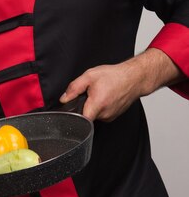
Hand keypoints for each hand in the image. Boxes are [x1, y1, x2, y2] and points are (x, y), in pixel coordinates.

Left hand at [59, 49, 182, 121]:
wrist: (133, 78)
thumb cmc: (114, 76)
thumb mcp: (89, 76)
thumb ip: (74, 88)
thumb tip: (64, 98)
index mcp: (97, 104)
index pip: (81, 121)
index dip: (74, 116)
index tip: (73, 110)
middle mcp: (104, 114)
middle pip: (86, 116)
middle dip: (84, 105)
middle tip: (89, 94)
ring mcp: (110, 117)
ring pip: (94, 115)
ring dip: (93, 106)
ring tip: (99, 93)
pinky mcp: (113, 116)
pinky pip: (101, 114)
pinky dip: (100, 107)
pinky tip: (105, 97)